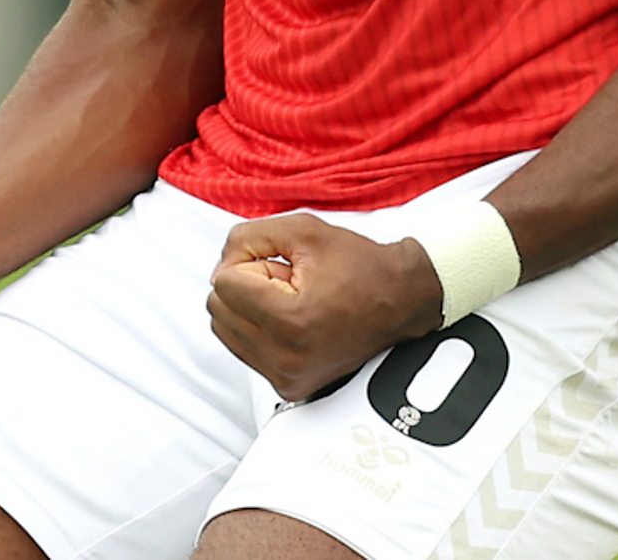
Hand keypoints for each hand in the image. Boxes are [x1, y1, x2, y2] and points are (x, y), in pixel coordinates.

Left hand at [206, 213, 441, 400]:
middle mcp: (286, 358)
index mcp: (290, 321)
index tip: (281, 265)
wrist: (399, 300)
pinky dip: (258, 328)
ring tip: (290, 300)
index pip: (222, 285)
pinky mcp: (289, 387)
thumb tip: (221, 263)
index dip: (249, 263)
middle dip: (246, 286)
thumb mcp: (301, 230)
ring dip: (250, 308)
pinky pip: (243, 350)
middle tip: (286, 282)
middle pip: (218, 309)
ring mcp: (287, 377)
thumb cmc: (359, 266)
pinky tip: (292, 318)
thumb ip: (247, 236)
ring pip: (225, 331)